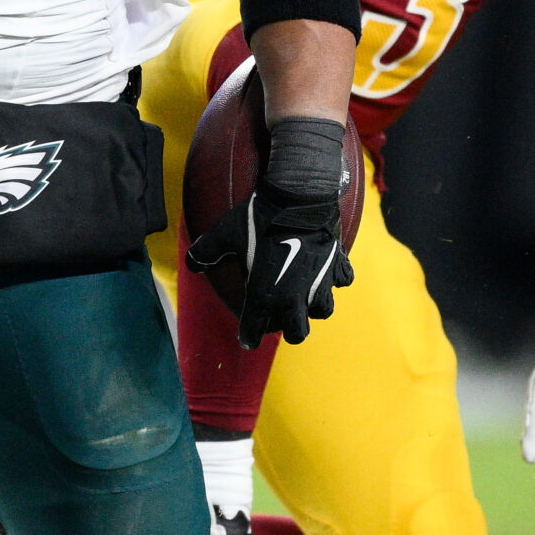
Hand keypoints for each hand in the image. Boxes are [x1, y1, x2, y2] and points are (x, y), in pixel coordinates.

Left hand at [184, 115, 353, 346]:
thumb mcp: (225, 234)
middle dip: (290, 330)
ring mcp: (320, 282)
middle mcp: (294, 296)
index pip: (255, 329)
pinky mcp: (338, 264)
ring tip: (303, 296)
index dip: (249, 336)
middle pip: (298, 332)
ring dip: (313, 307)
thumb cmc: (259, 218)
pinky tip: (325, 270)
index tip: (247, 339)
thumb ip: (206, 251)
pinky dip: (335, 279)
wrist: (298, 196)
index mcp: (265, 294)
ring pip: (322, 311)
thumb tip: (192, 263)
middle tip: (281, 318)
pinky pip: (341, 281)